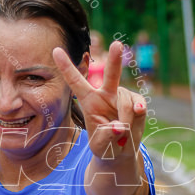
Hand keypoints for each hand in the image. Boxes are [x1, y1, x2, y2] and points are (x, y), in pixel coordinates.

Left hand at [53, 40, 146, 161]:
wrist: (121, 150)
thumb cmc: (105, 145)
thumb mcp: (100, 146)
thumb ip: (106, 137)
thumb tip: (118, 127)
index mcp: (89, 101)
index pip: (75, 82)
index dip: (66, 66)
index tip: (55, 50)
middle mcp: (105, 93)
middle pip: (111, 75)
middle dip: (115, 60)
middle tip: (117, 44)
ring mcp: (122, 96)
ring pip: (127, 105)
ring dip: (126, 122)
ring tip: (121, 133)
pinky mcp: (136, 100)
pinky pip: (139, 107)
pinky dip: (137, 118)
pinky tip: (134, 123)